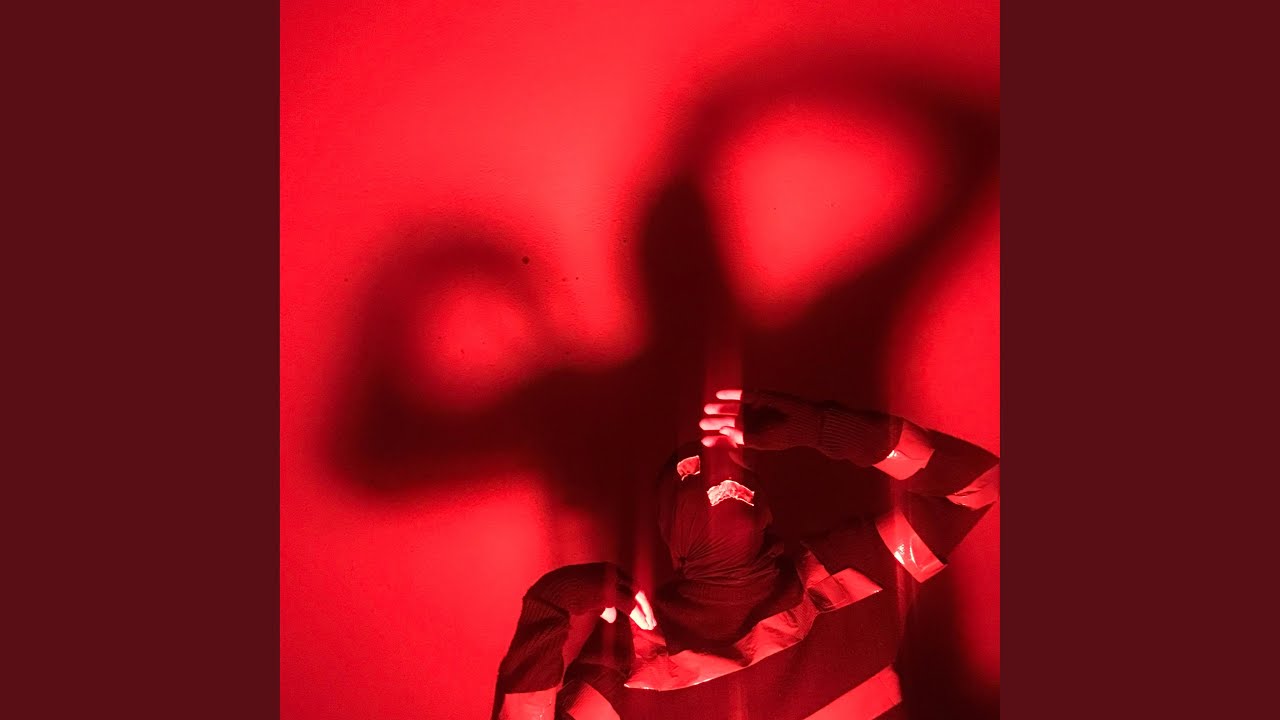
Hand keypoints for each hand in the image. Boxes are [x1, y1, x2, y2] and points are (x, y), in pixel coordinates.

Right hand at [528, 562, 656, 629]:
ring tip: (650, 625)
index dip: (636, 596)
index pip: (627, 581)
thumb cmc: (565, 594)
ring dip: (645, 610)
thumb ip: (601, 603)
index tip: (642, 608)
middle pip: (635, 586)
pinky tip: (644, 624)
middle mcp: (610, 571)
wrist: (552, 594)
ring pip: (635, 595)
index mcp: (605, 569)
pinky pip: (629, 605)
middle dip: (645, 603)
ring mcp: (610, 580)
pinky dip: (639, 615)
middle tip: (651, 619)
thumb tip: (612, 616)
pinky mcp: (608, 593)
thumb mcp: (587, 595)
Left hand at [699, 388, 822, 451]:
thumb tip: (724, 432)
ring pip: (734, 410)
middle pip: (730, 423)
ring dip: (721, 409)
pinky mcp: (761, 398)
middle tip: (701, 423)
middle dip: (715, 423)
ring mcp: (757, 411)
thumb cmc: (787, 435)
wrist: (807, 423)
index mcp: (753, 438)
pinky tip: (720, 394)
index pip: (732, 439)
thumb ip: (744, 438)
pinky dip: (732, 395)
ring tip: (707, 409)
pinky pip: (744, 396)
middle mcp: (753, 424)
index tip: (704, 441)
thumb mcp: (763, 441)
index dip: (718, 440)